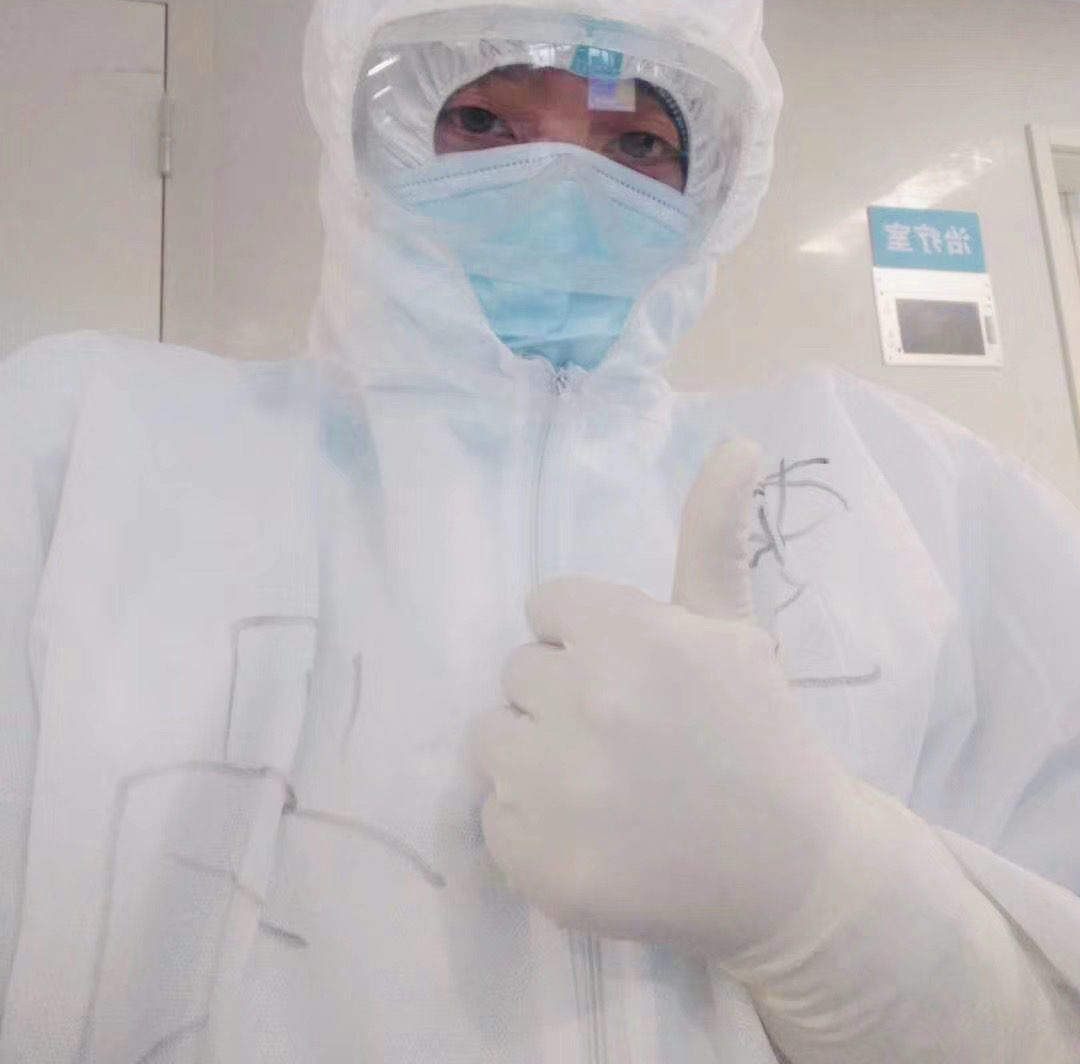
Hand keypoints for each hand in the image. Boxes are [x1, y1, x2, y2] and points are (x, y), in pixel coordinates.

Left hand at [473, 438, 859, 960]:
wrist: (793, 868)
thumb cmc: (757, 731)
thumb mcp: (732, 624)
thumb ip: (712, 531)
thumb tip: (737, 440)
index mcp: (624, 632)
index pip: (545, 608)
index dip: (586, 639)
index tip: (632, 677)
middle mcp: (583, 700)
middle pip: (516, 674)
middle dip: (561, 697)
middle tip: (626, 737)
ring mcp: (556, 788)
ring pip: (492, 744)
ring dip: (534, 762)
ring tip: (605, 787)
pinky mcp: (539, 863)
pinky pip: (494, 822)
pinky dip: (533, 834)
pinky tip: (596, 840)